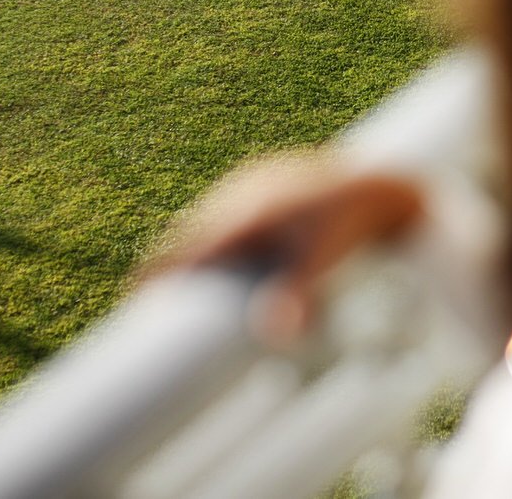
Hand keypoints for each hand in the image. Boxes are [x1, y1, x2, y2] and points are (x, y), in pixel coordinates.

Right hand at [143, 157, 425, 344]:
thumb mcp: (322, 261)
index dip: (157, 269)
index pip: (189, 246)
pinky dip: (213, 231)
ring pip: (207, 216)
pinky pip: (226, 207)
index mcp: (249, 212)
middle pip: (190, 230)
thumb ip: (297, 296)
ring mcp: (253, 182)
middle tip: (143, 293)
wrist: (377, 184)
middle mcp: (244, 193)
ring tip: (173, 278)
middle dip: (166, 259)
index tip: (135, 294)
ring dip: (190, 244)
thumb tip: (273, 332)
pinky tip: (214, 251)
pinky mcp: (264, 179)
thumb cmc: (349, 225)